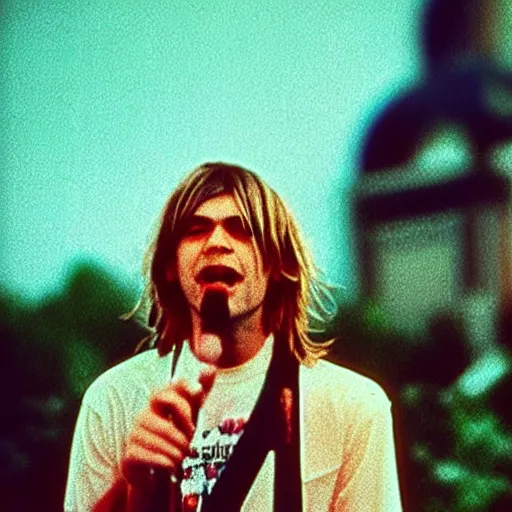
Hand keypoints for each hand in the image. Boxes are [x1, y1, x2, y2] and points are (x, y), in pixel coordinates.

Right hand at [121, 365, 216, 490]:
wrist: (151, 471)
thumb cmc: (173, 438)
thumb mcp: (189, 415)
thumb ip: (199, 393)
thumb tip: (210, 367)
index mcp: (158, 403)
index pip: (171, 385)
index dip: (186, 386)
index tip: (199, 393)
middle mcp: (145, 414)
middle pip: (166, 402)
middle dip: (185, 420)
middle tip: (190, 438)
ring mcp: (134, 433)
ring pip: (165, 434)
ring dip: (179, 449)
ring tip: (182, 456)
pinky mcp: (129, 453)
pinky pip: (153, 455)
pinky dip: (168, 463)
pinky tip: (171, 466)